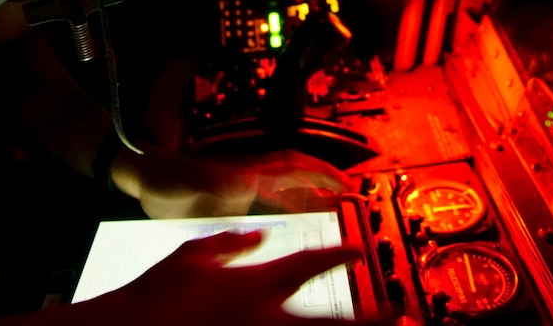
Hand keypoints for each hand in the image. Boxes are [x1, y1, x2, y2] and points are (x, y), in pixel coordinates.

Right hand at [91, 230, 390, 325]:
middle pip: (331, 322)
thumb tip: (257, 235)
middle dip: (369, 320)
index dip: (340, 253)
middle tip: (401, 316)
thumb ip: (229, 244)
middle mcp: (263, 318)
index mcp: (253, 283)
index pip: (310, 262)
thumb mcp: (190, 256)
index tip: (361, 250)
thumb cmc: (151, 294)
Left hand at [111, 143, 351, 218]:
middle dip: (325, 180)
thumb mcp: (195, 183)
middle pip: (297, 173)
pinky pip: (268, 199)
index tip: (347, 186)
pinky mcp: (231, 198)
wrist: (147, 178)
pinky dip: (287, 205)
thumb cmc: (170, 179)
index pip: (295, 171)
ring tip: (332, 204)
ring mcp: (243, 185)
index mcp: (250, 173)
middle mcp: (252, 176)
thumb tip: (245, 184)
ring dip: (310, 192)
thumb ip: (220, 184)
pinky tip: (290, 219)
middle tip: (350, 192)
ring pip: (285, 185)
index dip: (322, 177)